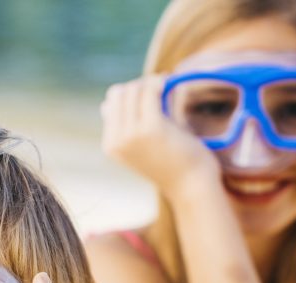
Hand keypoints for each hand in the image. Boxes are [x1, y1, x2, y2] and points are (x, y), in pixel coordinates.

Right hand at [101, 75, 221, 201]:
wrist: (191, 186)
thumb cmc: (171, 164)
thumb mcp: (142, 144)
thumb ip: (125, 125)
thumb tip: (104, 105)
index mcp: (111, 145)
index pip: (111, 103)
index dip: (130, 93)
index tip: (151, 92)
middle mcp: (116, 140)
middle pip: (119, 93)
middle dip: (139, 85)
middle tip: (160, 87)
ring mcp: (131, 135)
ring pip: (133, 89)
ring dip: (150, 82)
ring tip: (166, 85)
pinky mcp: (151, 128)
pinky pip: (150, 91)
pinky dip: (159, 82)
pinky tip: (168, 82)